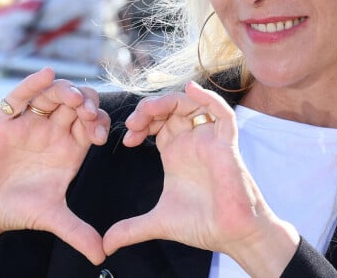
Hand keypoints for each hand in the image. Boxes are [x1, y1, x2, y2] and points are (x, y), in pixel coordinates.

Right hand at [0, 68, 109, 263]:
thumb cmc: (17, 208)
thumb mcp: (51, 216)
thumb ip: (77, 231)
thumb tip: (102, 254)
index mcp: (71, 145)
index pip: (93, 122)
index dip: (99, 123)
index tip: (99, 136)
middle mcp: (55, 129)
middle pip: (79, 103)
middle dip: (88, 104)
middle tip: (88, 114)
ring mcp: (33, 120)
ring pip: (56, 94)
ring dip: (67, 92)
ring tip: (73, 100)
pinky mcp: (8, 118)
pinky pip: (23, 93)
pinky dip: (35, 82)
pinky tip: (48, 75)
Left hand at [103, 82, 298, 274]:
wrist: (230, 234)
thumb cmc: (202, 224)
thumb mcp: (158, 221)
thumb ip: (131, 228)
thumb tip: (106, 246)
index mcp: (176, 151)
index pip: (157, 123)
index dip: (140, 123)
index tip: (127, 140)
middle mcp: (192, 140)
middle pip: (170, 108)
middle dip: (148, 110)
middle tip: (132, 123)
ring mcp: (209, 138)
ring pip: (191, 103)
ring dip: (167, 101)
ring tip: (148, 111)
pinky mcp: (226, 141)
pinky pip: (221, 111)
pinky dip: (208, 96)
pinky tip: (190, 89)